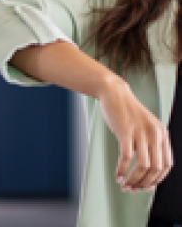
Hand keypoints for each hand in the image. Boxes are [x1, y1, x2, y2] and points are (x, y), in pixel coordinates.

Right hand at [98, 76, 172, 192]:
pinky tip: (117, 175)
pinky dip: (122, 170)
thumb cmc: (127, 110)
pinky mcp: (125, 131)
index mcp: (162, 133)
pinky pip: (126, 157)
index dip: (157, 180)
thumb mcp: (145, 125)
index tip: (146, 186)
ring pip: (142, 166)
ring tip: (124, 184)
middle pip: (155, 168)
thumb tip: (147, 169)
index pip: (166, 165)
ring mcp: (140, 132)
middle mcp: (154, 133)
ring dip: (133, 180)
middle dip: (144, 183)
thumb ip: (149, 143)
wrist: (114, 92)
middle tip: (133, 189)